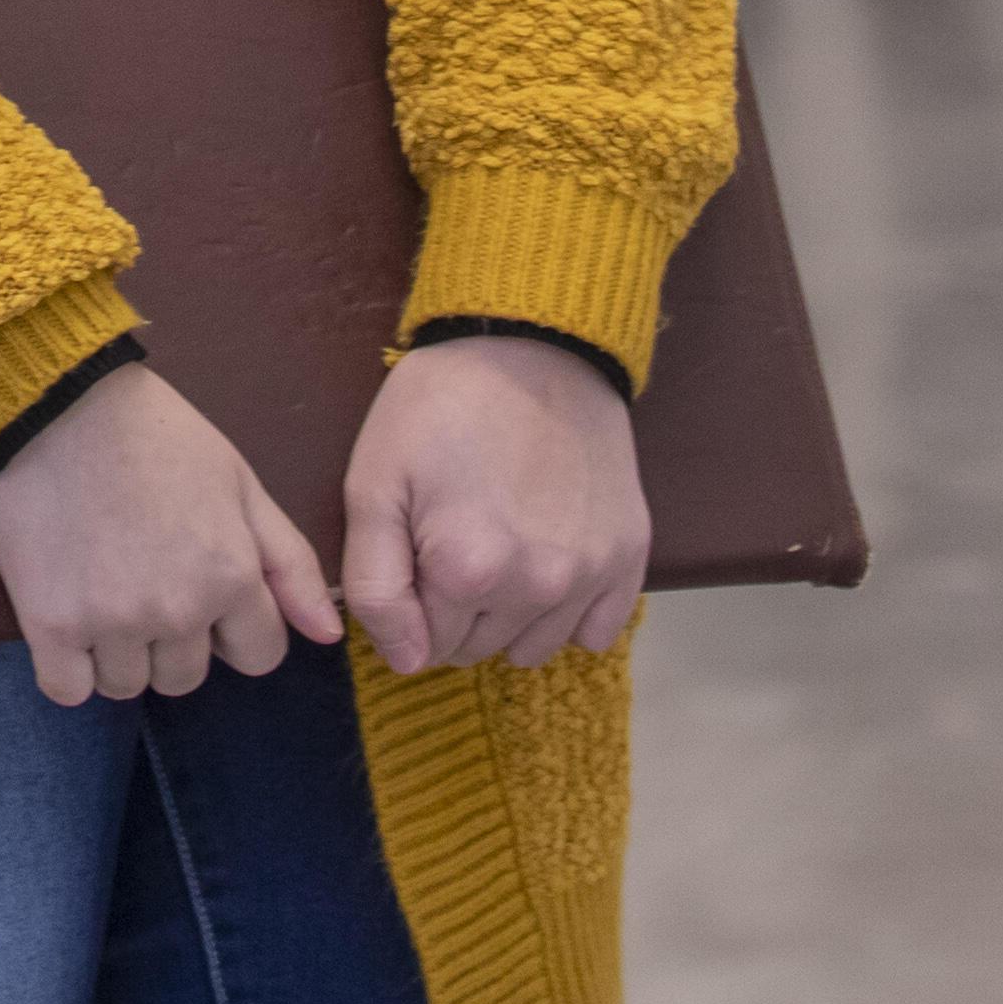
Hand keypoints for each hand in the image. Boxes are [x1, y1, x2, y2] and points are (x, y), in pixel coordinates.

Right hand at [0, 365, 342, 707]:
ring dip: (117, 653)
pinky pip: (68, 690)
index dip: (235, 627)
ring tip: (99, 586)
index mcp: (230, 575)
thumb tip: (330, 636)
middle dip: (173, 640)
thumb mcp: (240, 484)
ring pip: (126, 685)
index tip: (202, 591)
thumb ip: (291, 563)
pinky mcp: (50, 625)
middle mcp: (176, 610)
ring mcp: (111, 622)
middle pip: (186, 677)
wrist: (54, 401)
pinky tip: (65, 618)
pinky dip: (68, 668)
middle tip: (142, 576)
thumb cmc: (154, 434)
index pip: (259, 657)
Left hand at [337, 334, 648, 676]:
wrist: (534, 341)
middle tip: (451, 536)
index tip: (415, 549)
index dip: (410, 603)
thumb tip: (406, 661)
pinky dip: (568, 613)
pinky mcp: (629, 555)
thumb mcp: (373, 482)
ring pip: (533, 647)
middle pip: (478, 648)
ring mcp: (592, 573)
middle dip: (454, 611)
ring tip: (499, 543)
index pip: (424, 646)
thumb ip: (375, 585)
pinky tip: (548, 560)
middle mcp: (539, 586)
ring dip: (509, 616)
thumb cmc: (441, 405)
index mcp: (468, 570)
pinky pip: (595, 632)